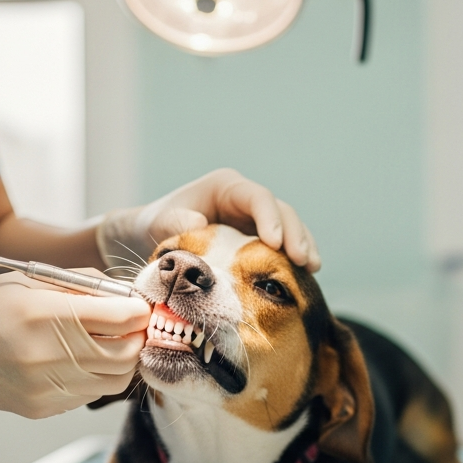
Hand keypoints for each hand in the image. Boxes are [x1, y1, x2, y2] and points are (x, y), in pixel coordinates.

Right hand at [0, 273, 150, 417]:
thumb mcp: (28, 280)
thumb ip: (80, 285)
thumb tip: (124, 294)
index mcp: (43, 314)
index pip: (121, 318)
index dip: (138, 311)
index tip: (137, 307)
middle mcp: (47, 354)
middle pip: (126, 353)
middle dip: (136, 337)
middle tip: (130, 326)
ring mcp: (45, 387)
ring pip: (114, 380)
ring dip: (121, 360)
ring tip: (108, 343)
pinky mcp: (41, 407)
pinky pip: (89, 395)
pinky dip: (96, 377)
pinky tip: (78, 361)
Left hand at [97, 168, 320, 272]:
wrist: (150, 236)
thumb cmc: (154, 224)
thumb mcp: (159, 223)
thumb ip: (174, 223)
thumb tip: (199, 225)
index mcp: (225, 187)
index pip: (257, 197)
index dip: (270, 217)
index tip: (274, 242)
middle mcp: (245, 200)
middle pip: (280, 211)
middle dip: (294, 234)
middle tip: (303, 260)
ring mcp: (254, 219)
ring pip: (288, 227)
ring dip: (302, 246)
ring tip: (312, 268)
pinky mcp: (257, 239)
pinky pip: (282, 245)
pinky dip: (293, 258)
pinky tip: (305, 275)